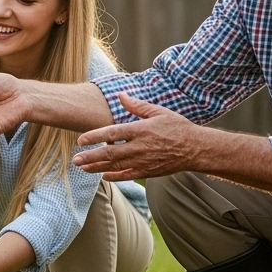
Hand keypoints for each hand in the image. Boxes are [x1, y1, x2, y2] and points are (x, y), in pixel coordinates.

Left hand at [73, 93, 199, 180]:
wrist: (196, 149)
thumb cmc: (177, 127)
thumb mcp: (159, 112)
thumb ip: (137, 106)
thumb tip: (120, 95)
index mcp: (141, 130)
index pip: (112, 133)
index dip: (94, 137)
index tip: (80, 140)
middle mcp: (139, 147)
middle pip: (109, 153)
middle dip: (90, 157)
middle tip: (75, 159)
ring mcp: (143, 161)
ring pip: (115, 166)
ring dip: (97, 167)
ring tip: (82, 167)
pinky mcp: (147, 172)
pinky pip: (126, 176)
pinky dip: (114, 176)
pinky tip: (103, 175)